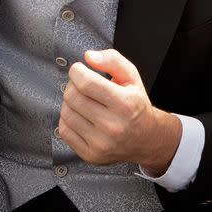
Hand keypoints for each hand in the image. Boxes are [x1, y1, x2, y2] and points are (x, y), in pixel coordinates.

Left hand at [58, 49, 181, 175]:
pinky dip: (69, 119)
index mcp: (127, 104)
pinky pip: (64, 130)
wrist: (147, 139)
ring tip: (84, 101)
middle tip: (82, 85)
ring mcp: (101, 143)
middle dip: (73, 85)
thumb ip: (113, 61)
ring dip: (70, 102)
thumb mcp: (133, 78)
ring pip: (66, 113)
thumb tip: (89, 57)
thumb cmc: (137, 105)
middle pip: (73, 97)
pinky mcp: (90, 154)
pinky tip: (82, 116)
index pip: (86, 83)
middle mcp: (114, 126)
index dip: (77, 71)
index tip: (79, 70)